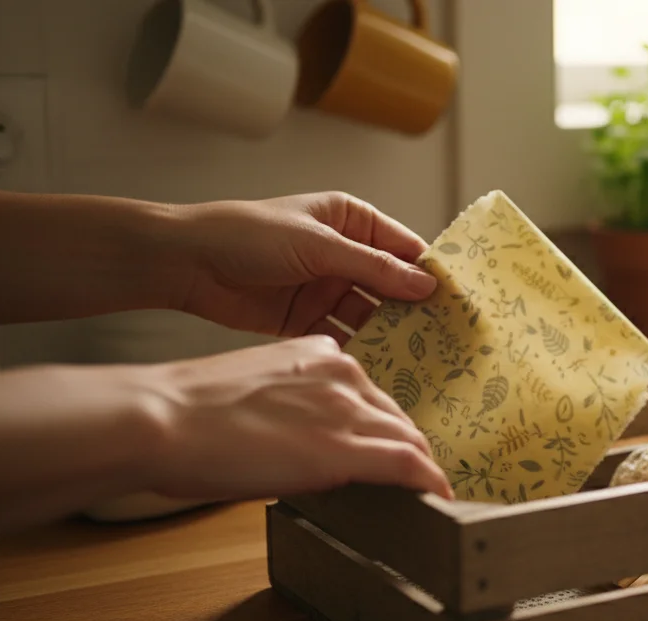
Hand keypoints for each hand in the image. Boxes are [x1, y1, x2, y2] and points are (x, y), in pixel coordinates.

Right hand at [145, 335, 451, 500]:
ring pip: (408, 440)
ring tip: (428, 495)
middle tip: (413, 479)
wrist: (161, 419)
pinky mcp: (346, 449)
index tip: (385, 448)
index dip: (380, 427)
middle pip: (395, 418)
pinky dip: (429, 482)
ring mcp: (348, 410)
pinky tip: (440, 498)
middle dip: (405, 450)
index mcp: (319, 355)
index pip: (369, 394)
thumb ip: (292, 407)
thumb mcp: (254, 392)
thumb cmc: (186, 413)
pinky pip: (408, 465)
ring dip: (420, 470)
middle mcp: (343, 375)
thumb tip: (303, 443)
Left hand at [171, 191, 437, 340]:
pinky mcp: (308, 321)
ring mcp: (326, 289)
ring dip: (391, 336)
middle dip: (417, 312)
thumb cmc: (249, 235)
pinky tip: (382, 371)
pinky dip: (361, 352)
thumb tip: (427, 285)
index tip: (461, 303)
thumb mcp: (319, 246)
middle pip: (393, 287)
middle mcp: (345, 255)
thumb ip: (374, 268)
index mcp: (352, 221)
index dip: (432, 274)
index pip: (405, 249)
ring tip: (421, 362)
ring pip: (371, 316)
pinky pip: (345, 337)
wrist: (186, 263)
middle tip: (449, 342)